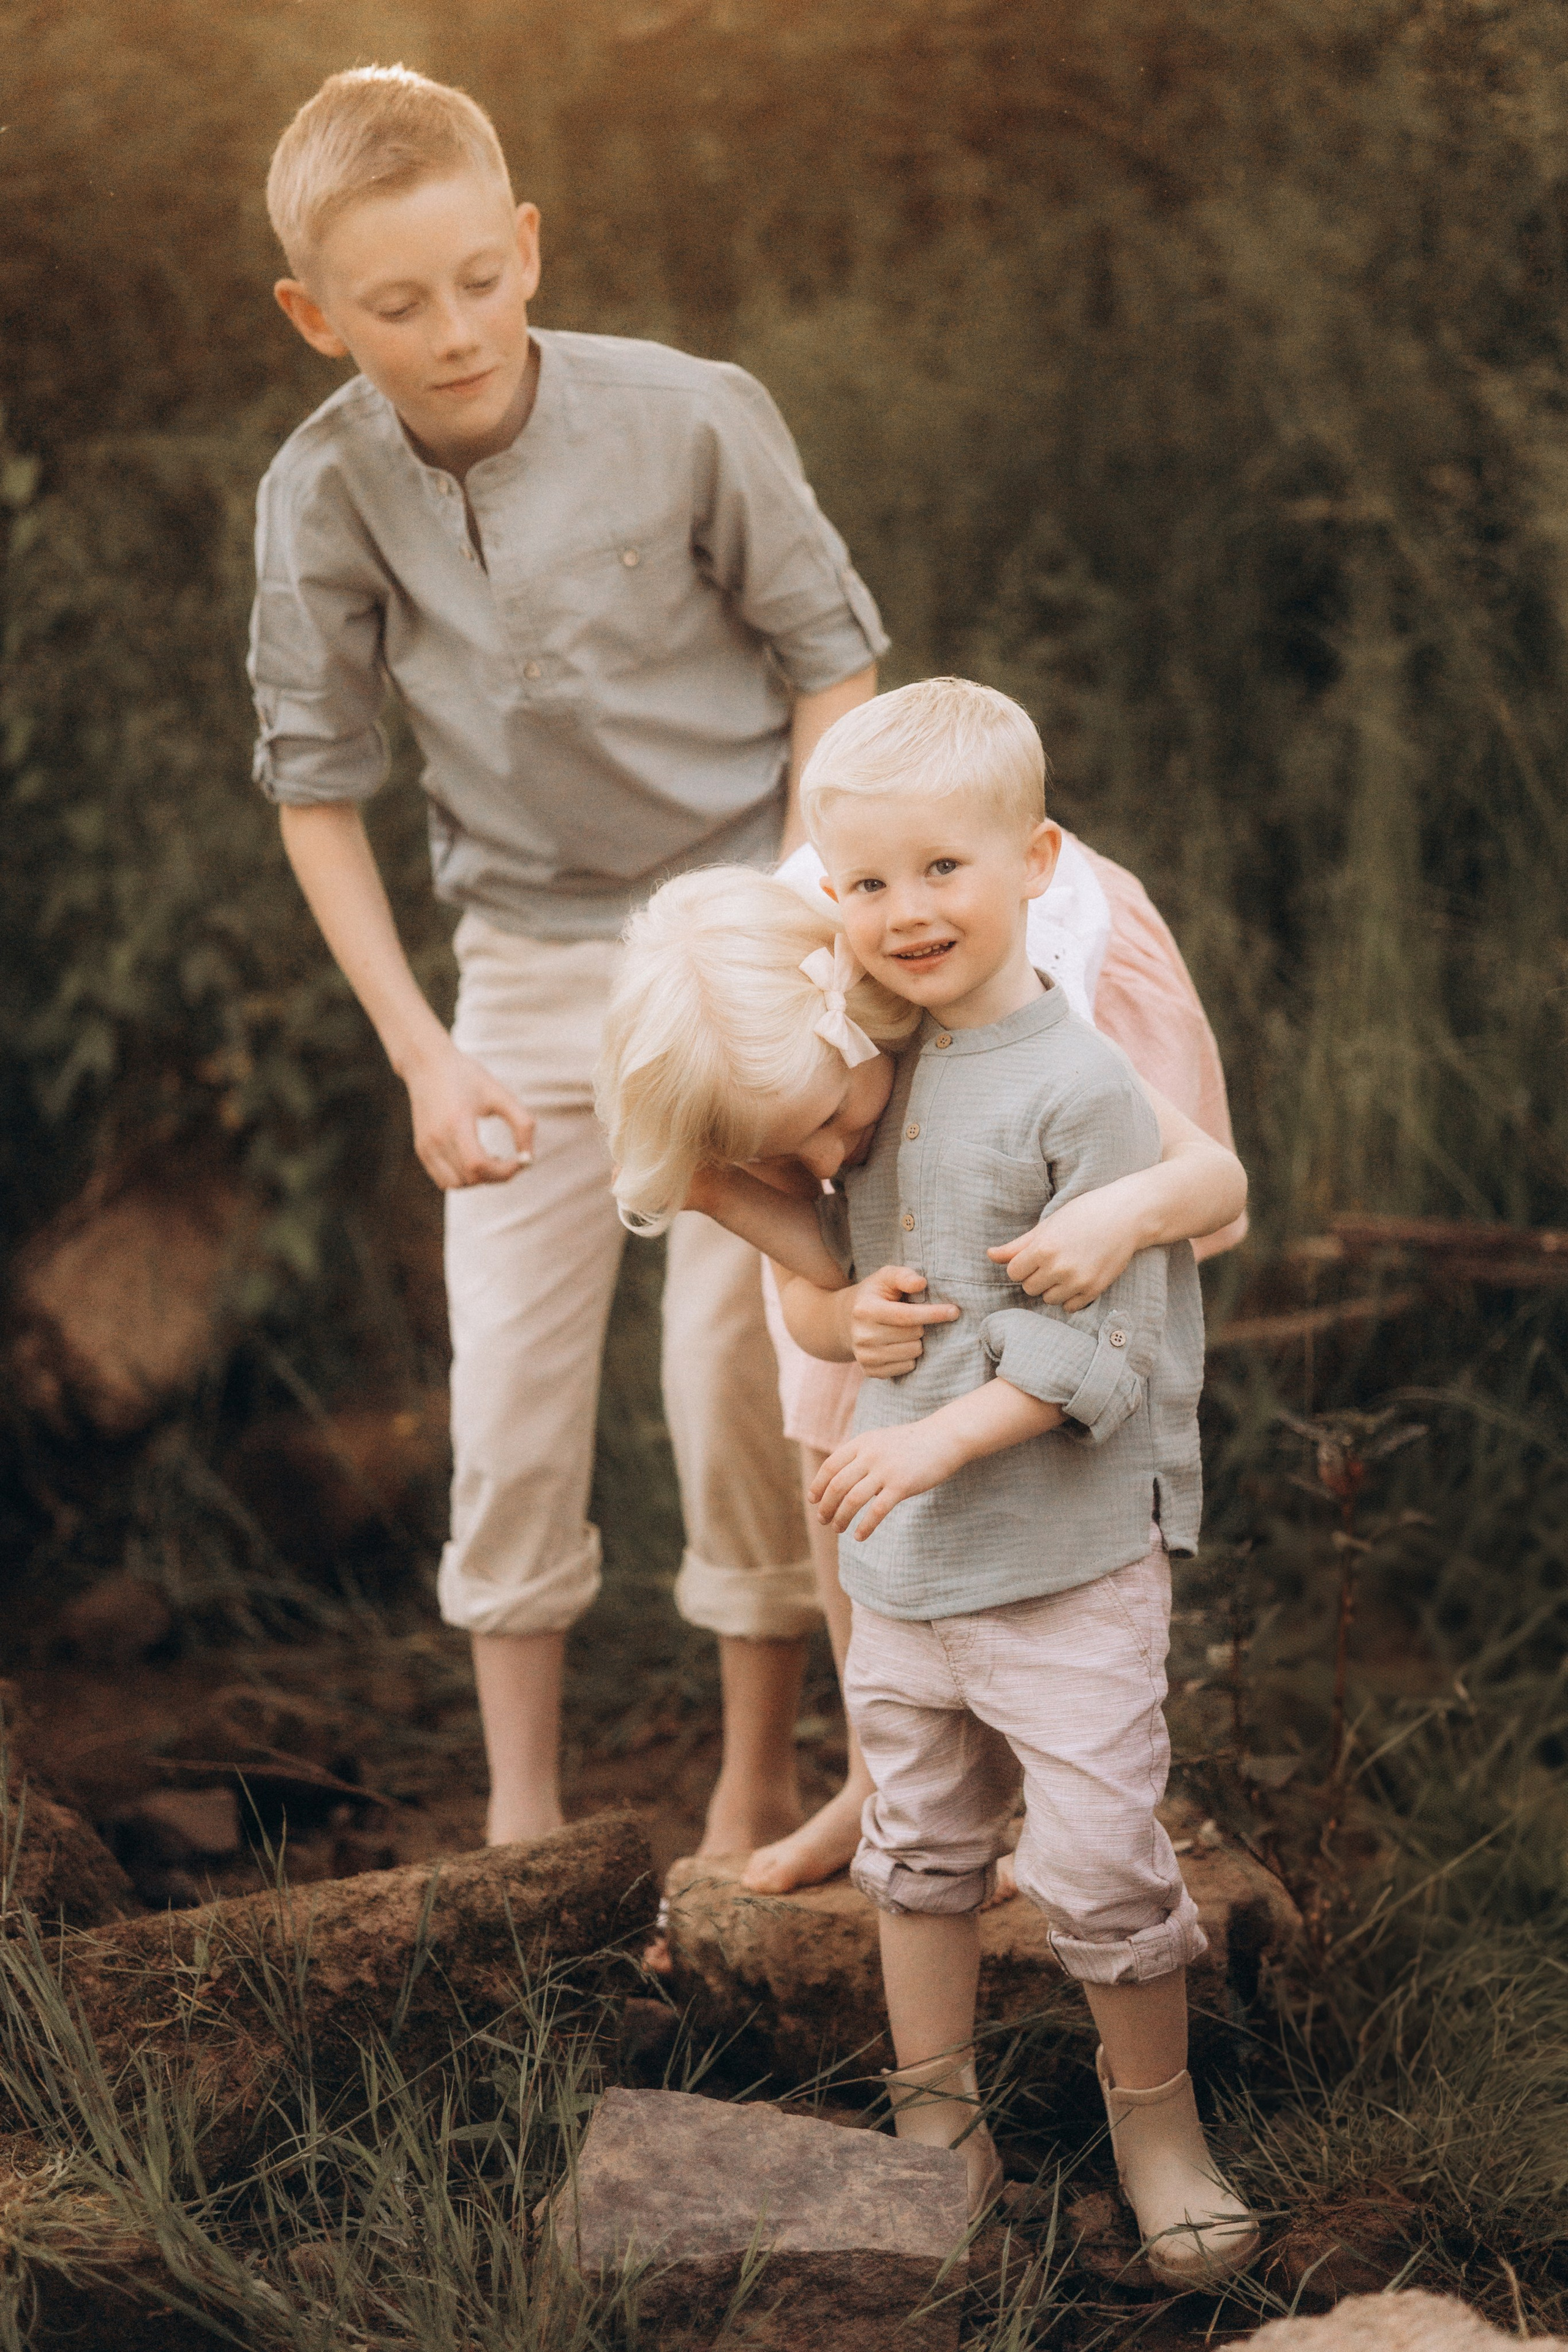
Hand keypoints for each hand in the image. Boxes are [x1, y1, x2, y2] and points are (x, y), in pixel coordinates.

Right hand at [405, 1038, 533, 1189]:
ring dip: (478, 1180)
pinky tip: (475, 1159)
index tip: (519, 1161)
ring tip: (492, 1160)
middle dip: (496, 1176)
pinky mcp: (421, 1149)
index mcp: (456, 1123)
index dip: (504, 1171)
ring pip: (455, 1184)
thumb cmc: (467, 1076)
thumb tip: (529, 1159)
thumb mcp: (500, 1094)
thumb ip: (522, 1124)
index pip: (478, 1165)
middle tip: (510, 1161)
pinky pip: (443, 1179)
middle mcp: (436, 1139)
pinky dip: (463, 1178)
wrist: (427, 1064)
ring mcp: (425, 1146)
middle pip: (469, 1179)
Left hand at [809, 1419, 961, 1539]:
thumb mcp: (881, 1441)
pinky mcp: (902, 1485)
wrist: (944, 1437)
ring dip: (841, 1518)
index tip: (813, 1500)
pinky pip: (876, 1511)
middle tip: (823, 1520)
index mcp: (862, 1443)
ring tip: (838, 1529)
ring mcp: (886, 1470)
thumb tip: (842, 1477)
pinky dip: (864, 1526)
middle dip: (826, 1506)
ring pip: (852, 1499)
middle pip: (837, 1485)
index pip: (830, 1466)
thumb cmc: (912, 1442)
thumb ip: (861, 1455)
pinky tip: (859, 1536)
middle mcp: (870, 1455)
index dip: (818, 1485)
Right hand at [848, 1265, 958, 1376]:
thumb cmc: (875, 1295)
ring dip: (916, 1342)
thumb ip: (904, 1276)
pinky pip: (906, 1368)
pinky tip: (900, 1345)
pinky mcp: (870, 1371)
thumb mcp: (886, 1277)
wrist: (845, 1320)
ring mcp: (865, 1356)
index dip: (934, 1313)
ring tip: (906, 1332)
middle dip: (921, 1326)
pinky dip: (909, 1357)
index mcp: (866, 1310)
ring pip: (912, 1353)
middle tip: (912, 1319)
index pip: (907, 1316)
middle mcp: (863, 1335)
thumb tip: (922, 1283)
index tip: (954, 1311)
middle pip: (913, 1335)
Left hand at [987, 1189, 1139, 1310]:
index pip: (1014, 1273)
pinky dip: (1070, 1297)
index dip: (1022, 1265)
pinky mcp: (1095, 1290)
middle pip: (1029, 1288)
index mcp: (1043, 1249)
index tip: (1035, 1255)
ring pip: (1048, 1299)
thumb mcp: (1047, 1226)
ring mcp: (1078, 1281)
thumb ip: (1017, 1246)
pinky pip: (1069, 1307)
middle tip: (1053, 1260)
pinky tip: (1078, 1278)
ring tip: (1067, 1268)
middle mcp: (1058, 1268)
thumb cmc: (1083, 1214)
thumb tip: (989, 1255)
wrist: (1126, 1215)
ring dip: (1053, 1288)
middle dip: (1036, 1276)